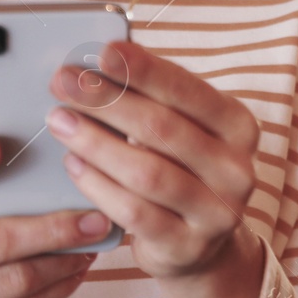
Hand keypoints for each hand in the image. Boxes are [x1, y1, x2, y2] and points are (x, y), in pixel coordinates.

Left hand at [47, 40, 266, 297]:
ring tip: (59, 120)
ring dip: (95, 142)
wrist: (202, 245)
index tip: (103, 52)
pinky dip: (98, 185)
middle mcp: (236, 169)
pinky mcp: (187, 246)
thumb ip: (154, 99)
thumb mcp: (183, 130)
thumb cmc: (182, 169)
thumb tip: (101, 60)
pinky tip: (73, 164)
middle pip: (162, 128)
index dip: (144, 70)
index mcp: (238, 126)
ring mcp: (216, 212)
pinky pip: (134, 212)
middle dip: (107, 101)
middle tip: (63, 82)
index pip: (187, 90)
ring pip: (146, 172)